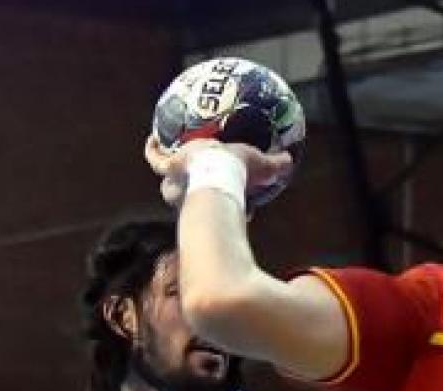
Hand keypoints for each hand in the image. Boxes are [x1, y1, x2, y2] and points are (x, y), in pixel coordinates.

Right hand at [143, 134, 293, 209]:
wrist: (216, 171)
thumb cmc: (237, 173)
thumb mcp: (261, 166)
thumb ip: (276, 164)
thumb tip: (290, 160)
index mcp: (216, 195)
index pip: (220, 202)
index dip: (226, 203)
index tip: (229, 199)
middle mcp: (194, 198)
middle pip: (191, 202)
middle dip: (193, 199)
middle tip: (196, 186)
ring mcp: (176, 185)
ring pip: (169, 187)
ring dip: (170, 178)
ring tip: (167, 164)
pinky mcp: (166, 168)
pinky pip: (154, 157)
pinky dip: (152, 148)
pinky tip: (153, 136)